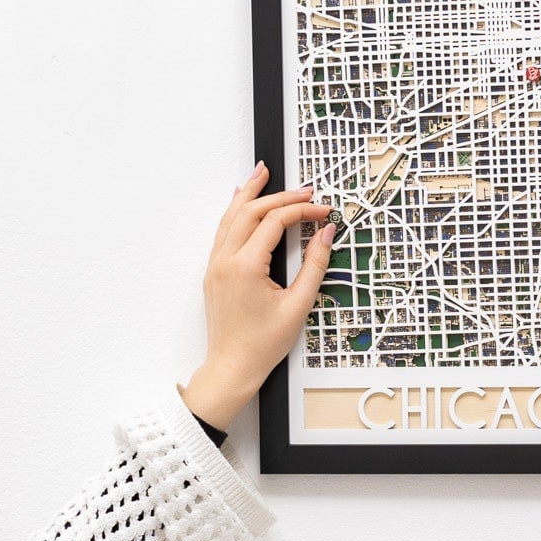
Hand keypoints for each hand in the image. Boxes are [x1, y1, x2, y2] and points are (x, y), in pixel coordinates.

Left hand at [179, 161, 335, 428]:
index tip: (323, 211)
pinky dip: (235, 212)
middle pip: (251, 212)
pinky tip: (240, 201)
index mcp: (245, 267)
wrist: (232, 367)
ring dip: (249, 193)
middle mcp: (225, 261)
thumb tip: (325, 234)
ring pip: (231, 216)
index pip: (275, 222)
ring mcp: (216, 265)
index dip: (302, 211)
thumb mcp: (298, 305)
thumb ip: (314, 266)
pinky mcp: (214, 272)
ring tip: (262, 173)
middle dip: (279, 196)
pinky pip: (223, 231)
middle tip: (304, 189)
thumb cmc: (262, 345)